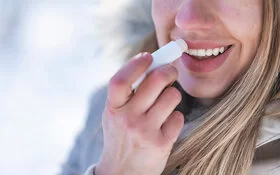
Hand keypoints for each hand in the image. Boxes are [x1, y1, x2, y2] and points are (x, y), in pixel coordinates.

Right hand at [96, 53, 183, 174]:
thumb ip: (128, 93)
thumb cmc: (121, 136)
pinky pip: (178, 117)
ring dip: (172, 95)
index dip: (135, 64)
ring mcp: (145, 131)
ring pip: (172, 96)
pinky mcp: (161, 143)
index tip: (148, 56)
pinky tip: (165, 125)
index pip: (121, 80)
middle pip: (155, 81)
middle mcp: (128, 119)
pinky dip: (175, 117)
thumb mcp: (116, 114)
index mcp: (113, 108)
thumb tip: (152, 65)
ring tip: (165, 104)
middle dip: (168, 71)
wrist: (122, 172)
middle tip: (171, 71)